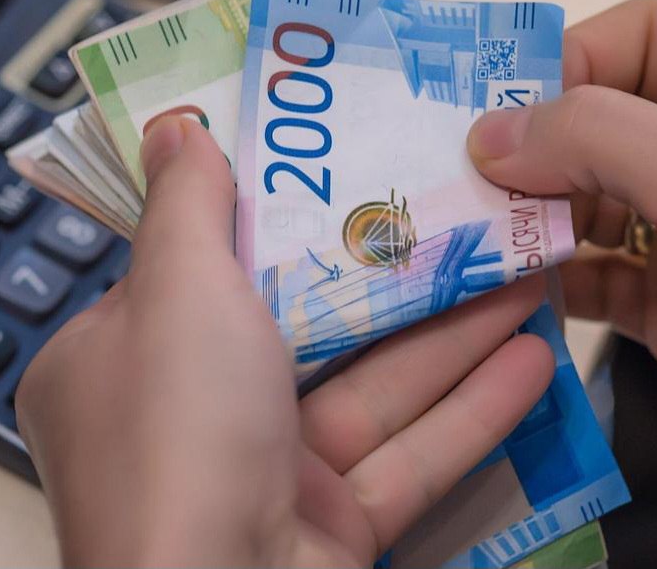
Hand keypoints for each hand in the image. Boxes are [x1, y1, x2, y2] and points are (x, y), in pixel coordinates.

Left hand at [16, 117, 554, 566]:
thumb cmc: (177, 436)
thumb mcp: (175, 293)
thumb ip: (186, 207)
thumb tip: (173, 127)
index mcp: (119, 362)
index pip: (196, 271)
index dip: (271, 213)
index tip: (342, 162)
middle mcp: (185, 420)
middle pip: (303, 324)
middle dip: (390, 271)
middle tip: (462, 208)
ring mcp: (262, 477)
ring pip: (370, 388)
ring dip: (453, 332)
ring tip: (529, 269)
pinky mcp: (330, 528)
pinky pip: (404, 456)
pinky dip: (469, 411)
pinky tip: (538, 361)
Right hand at [467, 0, 656, 566]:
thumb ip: (596, 138)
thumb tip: (489, 133)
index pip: (646, 36)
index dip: (571, 60)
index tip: (498, 110)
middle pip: (607, 118)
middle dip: (538, 145)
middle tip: (462, 175)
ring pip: (590, 197)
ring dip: (533, 213)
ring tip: (472, 231)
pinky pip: (591, 270)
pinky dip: (547, 274)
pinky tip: (504, 284)